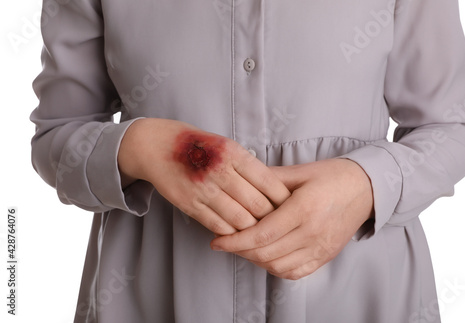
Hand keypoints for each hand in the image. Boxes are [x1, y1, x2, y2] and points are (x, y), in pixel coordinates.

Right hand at [118, 118, 290, 234]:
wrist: (156, 146)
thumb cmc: (196, 144)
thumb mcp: (226, 144)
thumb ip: (247, 165)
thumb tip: (274, 189)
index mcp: (233, 153)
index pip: (269, 182)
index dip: (283, 199)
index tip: (291, 207)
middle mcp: (219, 171)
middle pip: (258, 206)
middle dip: (272, 218)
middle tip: (280, 224)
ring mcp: (203, 190)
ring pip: (240, 221)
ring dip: (253, 230)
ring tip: (260, 231)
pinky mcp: (189, 205)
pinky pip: (218, 226)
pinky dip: (232, 233)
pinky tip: (238, 232)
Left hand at [210, 158, 373, 279]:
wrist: (366, 189)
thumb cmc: (332, 176)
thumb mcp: (300, 171)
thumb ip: (268, 179)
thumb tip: (239, 181)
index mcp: (304, 209)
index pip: (262, 234)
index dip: (235, 241)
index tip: (217, 241)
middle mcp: (313, 232)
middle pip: (266, 253)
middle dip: (240, 251)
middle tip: (226, 242)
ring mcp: (321, 247)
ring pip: (278, 266)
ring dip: (255, 260)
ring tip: (244, 247)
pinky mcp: (325, 256)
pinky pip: (295, 272)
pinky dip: (275, 268)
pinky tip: (266, 256)